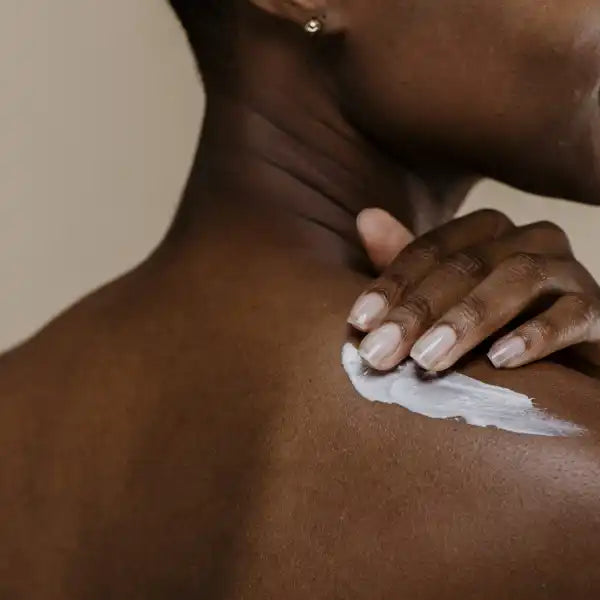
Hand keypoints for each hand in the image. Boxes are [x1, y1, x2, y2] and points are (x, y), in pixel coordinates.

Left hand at [349, 208, 599, 371]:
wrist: (568, 361)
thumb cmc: (496, 324)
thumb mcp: (447, 296)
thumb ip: (410, 263)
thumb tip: (366, 217)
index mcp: (488, 232)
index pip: (431, 248)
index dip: (392, 283)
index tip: (359, 322)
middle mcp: (528, 239)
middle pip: (466, 264)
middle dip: (418, 310)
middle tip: (380, 353)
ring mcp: (568, 271)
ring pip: (516, 279)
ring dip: (467, 319)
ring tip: (428, 358)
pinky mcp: (598, 309)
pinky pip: (572, 314)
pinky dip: (536, 335)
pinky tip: (502, 361)